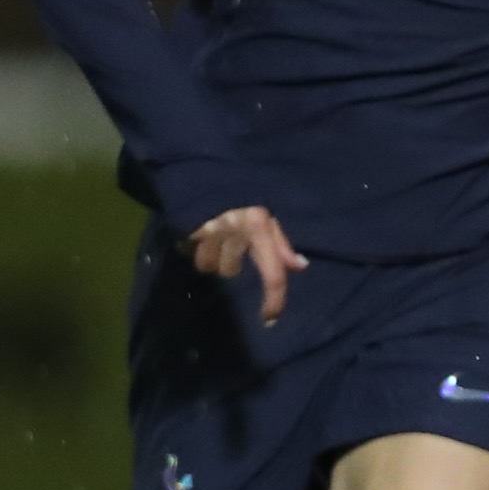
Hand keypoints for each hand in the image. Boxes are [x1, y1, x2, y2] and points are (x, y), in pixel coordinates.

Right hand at [189, 204, 307, 324]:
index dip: (273, 299)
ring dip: (212, 256)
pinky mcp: (188, 227)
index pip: (272, 272)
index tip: (269, 319)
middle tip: (230, 246)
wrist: (208, 171)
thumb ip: (281, 243)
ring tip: (213, 239)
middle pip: (230, 270)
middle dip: (230, 263)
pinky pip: (191, 253)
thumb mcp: (267, 215)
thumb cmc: (243, 197)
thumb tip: (301, 266)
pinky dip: (197, 249)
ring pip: (209, 264)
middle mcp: (233, 228)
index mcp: (259, 225)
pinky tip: (200, 237)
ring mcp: (208, 228)